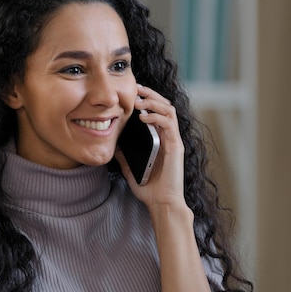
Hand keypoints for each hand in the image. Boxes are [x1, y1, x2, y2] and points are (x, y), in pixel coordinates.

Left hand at [115, 84, 185, 209]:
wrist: (162, 204)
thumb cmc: (149, 189)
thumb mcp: (131, 170)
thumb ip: (124, 157)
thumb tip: (114, 146)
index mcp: (160, 140)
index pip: (157, 112)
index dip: (147, 99)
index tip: (133, 92)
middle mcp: (169, 137)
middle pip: (165, 106)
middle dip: (151, 94)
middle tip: (137, 87)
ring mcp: (174, 141)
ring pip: (169, 111)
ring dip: (154, 102)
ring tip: (140, 100)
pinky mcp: (176, 147)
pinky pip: (169, 125)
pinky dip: (156, 117)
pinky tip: (143, 117)